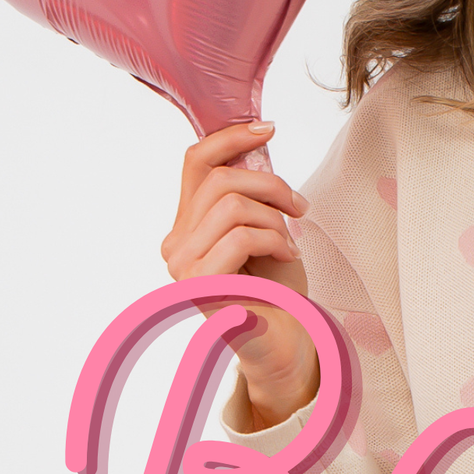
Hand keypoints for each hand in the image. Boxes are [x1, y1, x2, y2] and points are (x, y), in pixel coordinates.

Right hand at [162, 119, 320, 427]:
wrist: (284, 345)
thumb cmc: (277, 290)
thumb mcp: (265, 230)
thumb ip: (251, 195)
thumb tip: (258, 145)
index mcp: (186, 226)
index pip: (195, 162)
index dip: (231, 137)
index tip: (269, 128)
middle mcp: (175, 245)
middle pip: (219, 180)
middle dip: (270, 185)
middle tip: (299, 209)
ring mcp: (182, 268)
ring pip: (230, 206)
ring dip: (274, 219)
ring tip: (290, 242)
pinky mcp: (200, 288)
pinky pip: (239, 238)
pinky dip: (274, 241)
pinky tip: (288, 258)